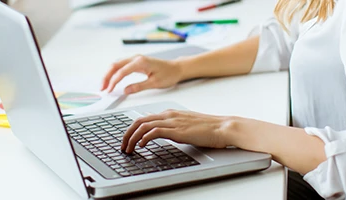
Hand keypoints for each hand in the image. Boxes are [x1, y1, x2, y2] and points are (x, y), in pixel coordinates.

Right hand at [101, 55, 184, 94]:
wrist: (176, 68)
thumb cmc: (168, 74)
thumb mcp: (154, 83)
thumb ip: (139, 87)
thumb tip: (125, 91)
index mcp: (140, 62)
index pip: (122, 71)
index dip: (113, 82)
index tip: (109, 90)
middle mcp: (136, 58)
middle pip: (115, 65)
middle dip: (106, 77)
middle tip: (102, 88)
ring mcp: (135, 59)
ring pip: (117, 65)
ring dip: (109, 74)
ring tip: (105, 86)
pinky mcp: (136, 62)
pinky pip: (121, 66)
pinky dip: (114, 72)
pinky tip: (112, 80)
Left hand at [120, 110, 237, 153]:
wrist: (223, 127)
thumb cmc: (208, 129)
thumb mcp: (186, 126)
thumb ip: (173, 128)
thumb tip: (163, 135)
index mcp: (170, 113)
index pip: (144, 118)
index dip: (132, 129)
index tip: (128, 139)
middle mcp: (169, 115)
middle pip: (139, 120)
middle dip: (127, 133)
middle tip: (123, 145)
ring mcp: (172, 121)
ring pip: (143, 126)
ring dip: (132, 138)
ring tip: (128, 148)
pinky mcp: (176, 130)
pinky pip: (154, 132)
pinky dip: (144, 138)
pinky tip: (141, 146)